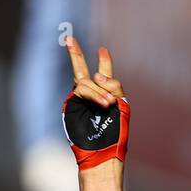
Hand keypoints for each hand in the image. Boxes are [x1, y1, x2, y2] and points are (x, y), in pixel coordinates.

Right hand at [61, 36, 129, 169]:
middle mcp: (90, 97)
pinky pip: (82, 89)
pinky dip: (94, 95)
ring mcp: (79, 100)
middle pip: (82, 71)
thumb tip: (96, 75)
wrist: (103, 152)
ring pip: (87, 81)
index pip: (104, 76)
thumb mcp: (121, 106)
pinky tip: (103, 104)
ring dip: (100, 92)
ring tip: (108, 105)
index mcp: (105, 98)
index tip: (103, 50)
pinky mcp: (71, 104)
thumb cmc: (116, 135)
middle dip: (76, 55)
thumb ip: (113, 86)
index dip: (104, 63)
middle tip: (69, 39)